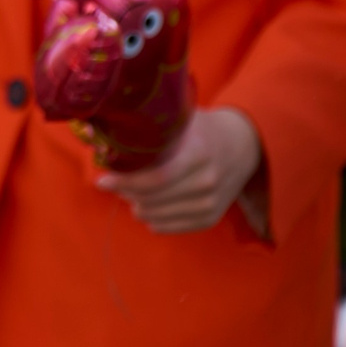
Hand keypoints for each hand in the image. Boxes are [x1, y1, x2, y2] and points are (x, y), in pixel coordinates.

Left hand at [98, 107, 263, 234]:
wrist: (244, 144)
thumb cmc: (202, 128)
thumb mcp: (181, 119)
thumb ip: (149, 127)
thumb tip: (101, 130)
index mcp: (197, 153)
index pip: (156, 177)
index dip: (125, 182)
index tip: (102, 180)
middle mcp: (206, 181)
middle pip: (153, 199)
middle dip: (126, 193)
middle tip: (112, 185)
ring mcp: (211, 202)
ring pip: (159, 216)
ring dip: (137, 207)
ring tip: (128, 194)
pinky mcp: (211, 217)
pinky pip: (173, 227)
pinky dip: (153, 221)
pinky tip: (145, 208)